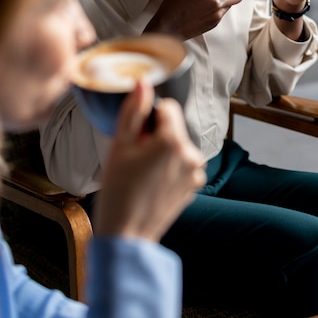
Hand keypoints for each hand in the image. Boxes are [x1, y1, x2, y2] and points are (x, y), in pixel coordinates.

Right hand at [94, 81, 205, 241]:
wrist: (127, 234)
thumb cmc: (119, 190)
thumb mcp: (120, 145)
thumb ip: (134, 110)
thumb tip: (144, 83)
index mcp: (174, 141)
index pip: (168, 107)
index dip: (149, 118)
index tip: (137, 137)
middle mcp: (192, 154)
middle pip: (174, 127)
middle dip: (156, 135)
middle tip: (137, 158)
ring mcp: (196, 171)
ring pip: (178, 144)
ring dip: (164, 151)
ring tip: (144, 172)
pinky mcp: (196, 184)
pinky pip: (184, 163)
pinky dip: (171, 166)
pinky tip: (154, 182)